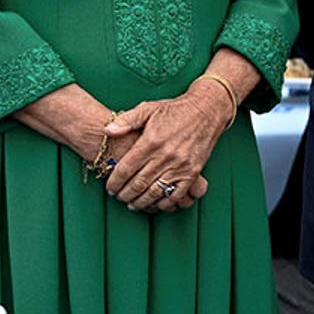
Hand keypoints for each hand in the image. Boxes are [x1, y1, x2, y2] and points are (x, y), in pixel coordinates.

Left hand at [102, 86, 233, 213]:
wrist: (206, 111)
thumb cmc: (174, 110)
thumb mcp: (147, 109)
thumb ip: (126, 120)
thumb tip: (107, 130)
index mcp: (151, 141)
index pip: (126, 168)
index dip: (115, 181)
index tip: (110, 187)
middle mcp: (165, 156)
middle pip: (139, 183)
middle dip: (125, 194)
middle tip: (118, 197)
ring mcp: (180, 166)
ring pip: (155, 192)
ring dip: (141, 202)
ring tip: (132, 204)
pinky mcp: (193, 173)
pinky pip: (176, 195)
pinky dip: (163, 203)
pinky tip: (154, 204)